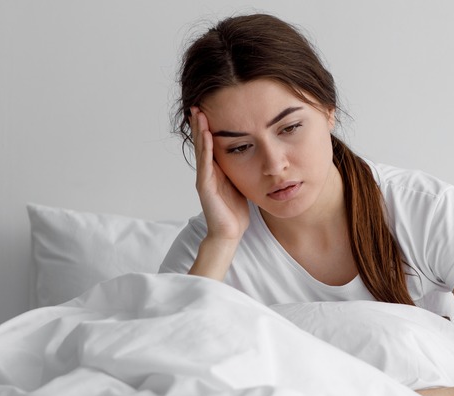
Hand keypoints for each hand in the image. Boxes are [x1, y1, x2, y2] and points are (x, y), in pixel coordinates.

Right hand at [190, 107, 249, 241]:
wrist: (229, 232)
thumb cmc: (235, 210)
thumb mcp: (241, 182)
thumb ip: (242, 168)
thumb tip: (255, 153)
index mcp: (216, 169)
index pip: (211, 143)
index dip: (209, 126)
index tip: (210, 108)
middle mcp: (207, 171)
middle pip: (202, 142)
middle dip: (201, 123)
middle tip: (198, 104)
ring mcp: (204, 178)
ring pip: (201, 149)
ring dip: (200, 130)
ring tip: (198, 113)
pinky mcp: (205, 187)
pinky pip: (205, 164)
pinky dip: (205, 148)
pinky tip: (206, 135)